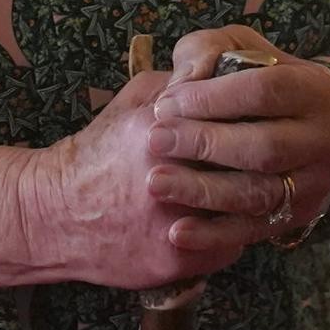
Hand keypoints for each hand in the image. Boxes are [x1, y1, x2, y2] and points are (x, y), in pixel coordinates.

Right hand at [24, 70, 248, 289]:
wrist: (56, 213)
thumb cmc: (98, 152)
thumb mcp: (131, 101)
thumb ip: (178, 84)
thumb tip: (223, 70)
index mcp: (161, 131)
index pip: (233, 121)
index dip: (254, 121)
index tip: (266, 119)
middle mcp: (169, 178)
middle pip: (247, 168)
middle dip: (264, 162)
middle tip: (273, 156)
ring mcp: (173, 224)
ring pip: (245, 212)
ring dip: (255, 199)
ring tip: (256, 187)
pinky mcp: (174, 260)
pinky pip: (230, 247)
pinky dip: (233, 234)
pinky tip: (225, 220)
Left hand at [145, 25, 329, 251]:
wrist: (294, 122)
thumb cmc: (251, 77)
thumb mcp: (235, 48)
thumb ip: (208, 50)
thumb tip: (185, 82)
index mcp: (314, 88)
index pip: (264, 91)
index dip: (211, 98)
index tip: (165, 104)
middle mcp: (324, 138)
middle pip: (263, 147)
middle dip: (204, 144)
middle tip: (155, 140)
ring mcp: (315, 182)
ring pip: (259, 193)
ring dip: (203, 191)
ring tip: (156, 182)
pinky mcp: (297, 217)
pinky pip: (253, 231)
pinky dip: (213, 235)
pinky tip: (177, 232)